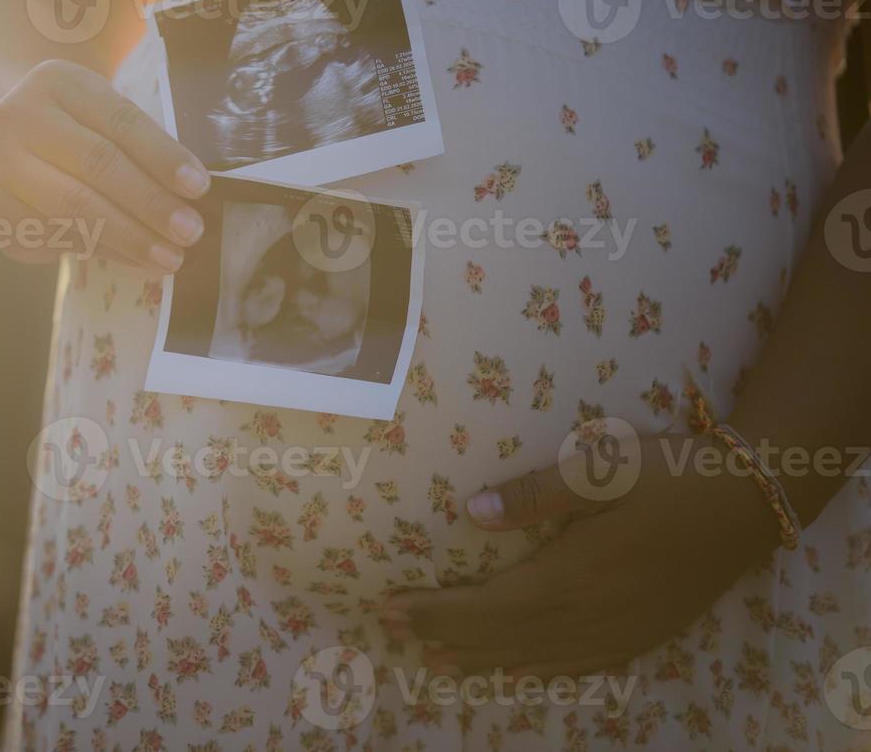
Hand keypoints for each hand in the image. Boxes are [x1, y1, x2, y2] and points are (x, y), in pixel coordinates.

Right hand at [0, 60, 209, 269]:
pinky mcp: (0, 216)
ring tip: (171, 256)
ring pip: (75, 208)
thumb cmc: (76, 128)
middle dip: (150, 203)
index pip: (119, 121)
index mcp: (58, 82)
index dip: (162, 156)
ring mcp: (0, 169)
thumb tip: (188, 195)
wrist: (9, 144)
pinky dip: (104, 251)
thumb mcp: (102, 113)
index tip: (199, 187)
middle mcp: (18, 119)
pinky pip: (60, 239)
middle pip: (96, 165)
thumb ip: (139, 143)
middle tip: (190, 231)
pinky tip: (135, 259)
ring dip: (130, 237)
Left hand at [378, 432, 781, 679]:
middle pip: (503, 635)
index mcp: (572, 577)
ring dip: (483, 658)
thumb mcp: (599, 468)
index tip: (390, 607)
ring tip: (436, 661)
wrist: (751, 502)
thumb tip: (471, 513)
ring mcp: (618, 632)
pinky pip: (579, 665)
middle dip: (446, 634)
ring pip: (536, 656)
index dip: (437, 610)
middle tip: (394, 630)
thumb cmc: (669, 474)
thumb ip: (532, 494)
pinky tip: (518, 674)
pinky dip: (538, 670)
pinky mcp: (642, 635)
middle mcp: (590, 617)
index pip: (487, 605)